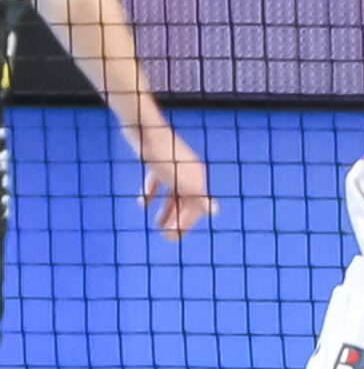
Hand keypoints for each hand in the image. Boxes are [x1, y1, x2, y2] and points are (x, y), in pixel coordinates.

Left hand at [132, 121, 214, 241]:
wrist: (145, 130)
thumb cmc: (163, 155)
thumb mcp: (179, 180)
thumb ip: (197, 196)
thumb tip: (215, 211)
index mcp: (196, 177)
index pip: (197, 206)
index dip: (186, 222)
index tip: (173, 237)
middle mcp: (188, 173)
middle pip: (186, 201)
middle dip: (177, 219)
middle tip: (166, 236)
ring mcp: (173, 167)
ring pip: (173, 194)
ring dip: (167, 210)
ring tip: (157, 224)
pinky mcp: (158, 163)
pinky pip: (158, 183)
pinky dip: (153, 195)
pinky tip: (144, 204)